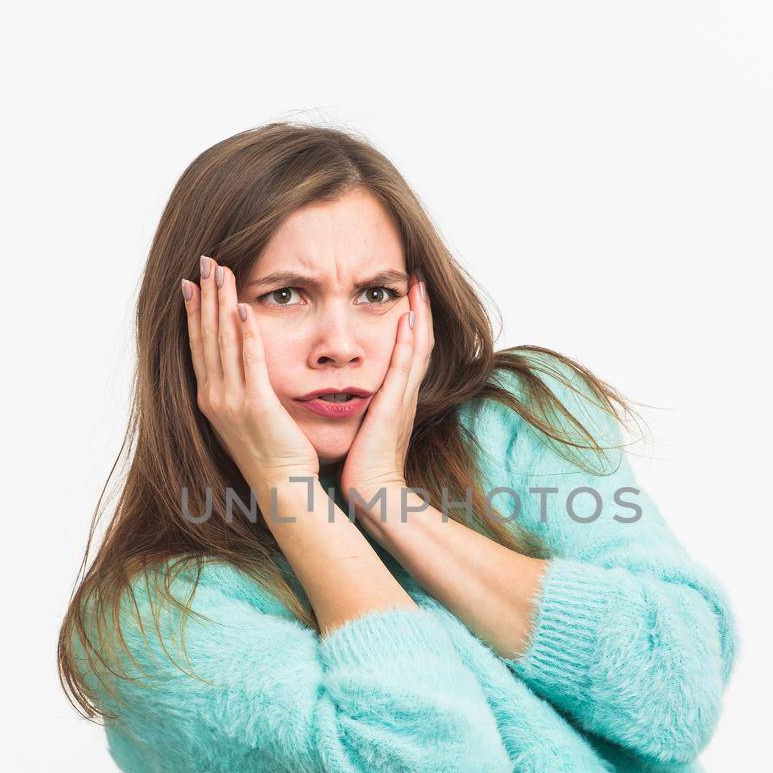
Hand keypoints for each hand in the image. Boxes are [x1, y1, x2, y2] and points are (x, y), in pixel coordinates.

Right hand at [183, 255, 318, 487]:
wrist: (283, 488)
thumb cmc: (274, 456)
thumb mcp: (248, 419)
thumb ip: (243, 391)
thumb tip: (244, 371)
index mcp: (211, 399)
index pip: (199, 346)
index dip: (194, 312)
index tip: (191, 283)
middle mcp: (215, 397)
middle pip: (206, 336)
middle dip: (205, 296)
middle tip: (205, 262)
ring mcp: (232, 402)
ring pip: (223, 341)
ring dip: (221, 303)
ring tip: (221, 272)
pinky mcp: (256, 405)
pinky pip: (249, 361)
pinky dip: (245, 333)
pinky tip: (244, 307)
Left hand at [340, 274, 433, 507]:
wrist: (375, 494)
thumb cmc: (365, 468)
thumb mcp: (366, 430)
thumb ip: (365, 411)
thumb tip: (352, 397)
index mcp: (397, 398)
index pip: (408, 351)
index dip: (411, 323)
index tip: (408, 296)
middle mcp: (404, 393)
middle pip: (420, 341)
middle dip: (420, 308)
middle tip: (419, 278)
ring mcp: (402, 398)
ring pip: (416, 347)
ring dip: (419, 314)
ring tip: (418, 285)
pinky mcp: (394, 406)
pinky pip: (403, 366)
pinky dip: (407, 341)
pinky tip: (407, 318)